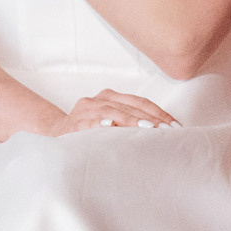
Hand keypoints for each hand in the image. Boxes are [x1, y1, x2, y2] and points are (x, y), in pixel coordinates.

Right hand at [50, 91, 178, 133]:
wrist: (54, 133)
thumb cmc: (90, 131)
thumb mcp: (111, 122)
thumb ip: (131, 122)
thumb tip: (164, 133)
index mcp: (112, 97)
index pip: (141, 102)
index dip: (159, 113)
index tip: (176, 127)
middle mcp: (100, 99)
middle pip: (131, 106)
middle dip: (151, 119)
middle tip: (168, 131)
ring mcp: (86, 110)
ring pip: (113, 112)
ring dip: (131, 121)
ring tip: (148, 129)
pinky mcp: (74, 123)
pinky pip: (89, 122)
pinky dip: (100, 123)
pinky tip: (110, 126)